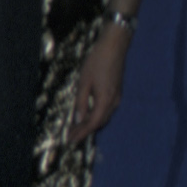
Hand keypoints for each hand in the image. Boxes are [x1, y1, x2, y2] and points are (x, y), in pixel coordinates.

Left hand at [66, 23, 130, 144]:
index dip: (81, 133)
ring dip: (90, 124)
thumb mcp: (84, 82)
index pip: (93, 123)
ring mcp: (116, 97)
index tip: (70, 140)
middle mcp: (113, 102)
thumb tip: (78, 119)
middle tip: (71, 136)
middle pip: (99, 123)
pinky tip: (86, 114)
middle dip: (84, 131)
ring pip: (103, 117)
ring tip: (76, 128)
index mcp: (105, 101)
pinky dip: (95, 115)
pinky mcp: (116, 92)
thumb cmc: (97, 61)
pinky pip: (106, 110)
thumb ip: (81, 102)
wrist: (114, 46)